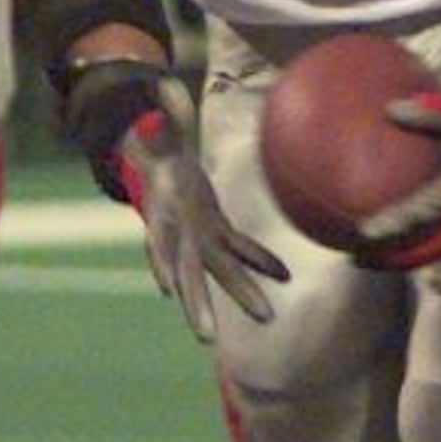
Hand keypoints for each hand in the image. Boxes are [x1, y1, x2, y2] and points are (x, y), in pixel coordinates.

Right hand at [99, 73, 287, 336]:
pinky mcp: (217, 233)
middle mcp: (181, 235)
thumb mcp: (157, 136)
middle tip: (205, 337)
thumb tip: (159, 104)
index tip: (165, 288)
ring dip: (243, 294)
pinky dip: (262, 261)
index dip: (162, 265)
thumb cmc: (156, 147)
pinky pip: (241, 250)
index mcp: (162, 216)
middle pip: (190, 274)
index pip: (159, 245)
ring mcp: (200, 239)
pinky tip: (284, 275)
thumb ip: (159, 124)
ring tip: (267, 317)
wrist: (161, 163)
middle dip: (197, 304)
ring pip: (222, 271)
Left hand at [355, 92, 440, 271]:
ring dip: (404, 259)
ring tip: (371, 261)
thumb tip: (390, 110)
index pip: (420, 214)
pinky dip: (423, 253)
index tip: (363, 232)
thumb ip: (427, 115)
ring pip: (435, 253)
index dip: (391, 226)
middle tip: (356, 256)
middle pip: (423, 246)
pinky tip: (401, 253)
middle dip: (390, 255)